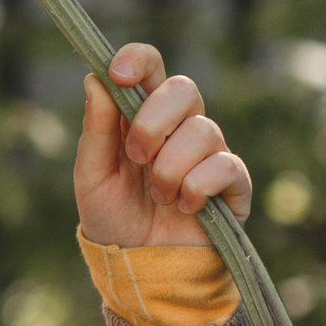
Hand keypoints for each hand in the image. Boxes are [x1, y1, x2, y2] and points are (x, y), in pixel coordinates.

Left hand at [75, 43, 252, 249]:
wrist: (140, 265)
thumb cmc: (114, 216)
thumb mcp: (92, 175)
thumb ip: (96, 130)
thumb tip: (94, 79)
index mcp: (142, 116)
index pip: (151, 66)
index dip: (138, 60)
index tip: (118, 74)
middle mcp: (180, 126)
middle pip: (184, 88)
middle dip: (152, 122)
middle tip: (135, 157)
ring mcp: (210, 152)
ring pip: (201, 131)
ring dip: (169, 168)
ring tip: (157, 196)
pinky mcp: (234, 182)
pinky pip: (223, 166)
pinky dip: (195, 188)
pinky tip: (183, 208)